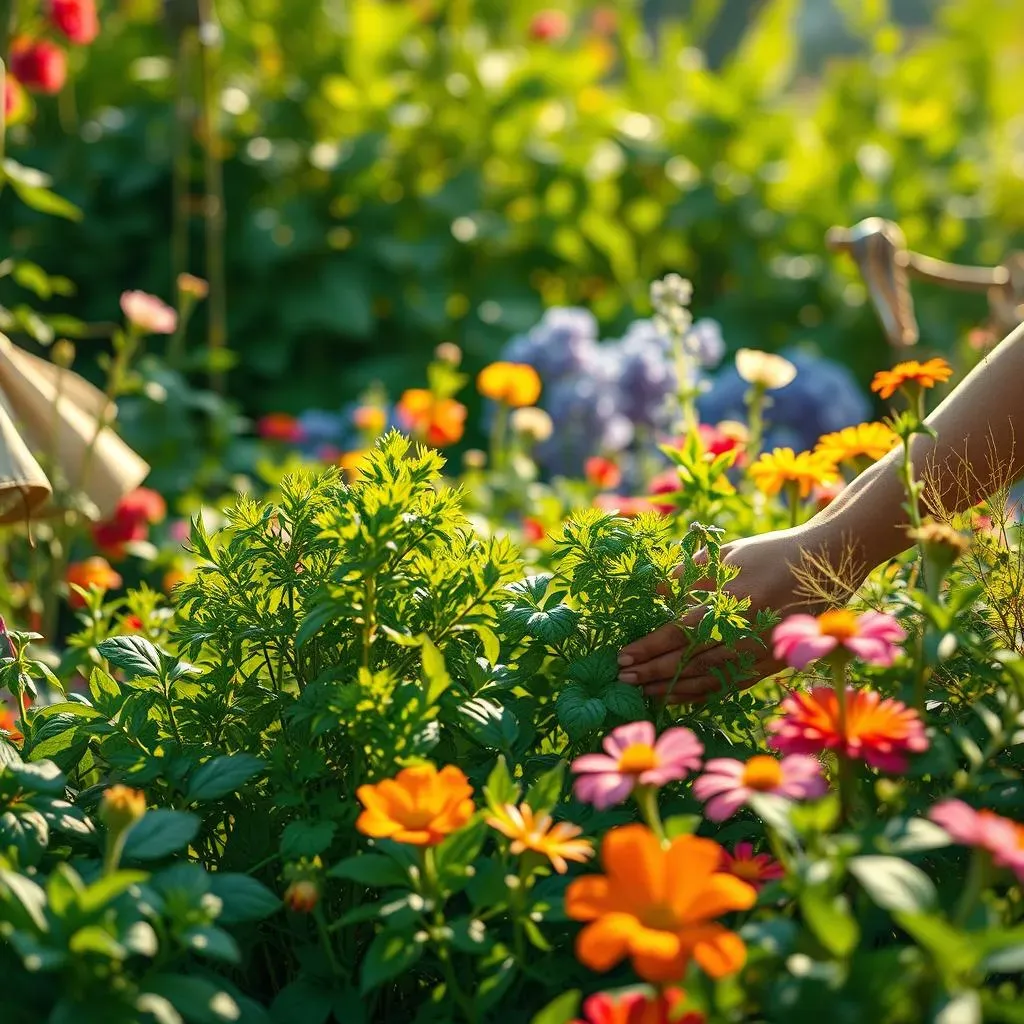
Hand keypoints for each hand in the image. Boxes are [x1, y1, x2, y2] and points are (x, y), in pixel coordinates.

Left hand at [616, 527, 838, 702]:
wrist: (830, 563)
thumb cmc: (772, 551)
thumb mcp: (728, 553)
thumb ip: (689, 574)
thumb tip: (654, 594)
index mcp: (735, 599)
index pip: (682, 631)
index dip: (650, 647)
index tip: (623, 656)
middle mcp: (748, 630)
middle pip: (691, 660)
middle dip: (653, 672)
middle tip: (623, 679)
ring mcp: (763, 651)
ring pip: (709, 679)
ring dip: (672, 689)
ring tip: (642, 692)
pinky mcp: (774, 663)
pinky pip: (731, 685)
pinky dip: (702, 694)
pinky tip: (678, 696)